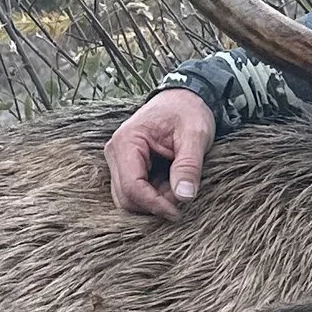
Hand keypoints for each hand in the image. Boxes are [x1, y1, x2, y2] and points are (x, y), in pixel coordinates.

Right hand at [105, 88, 216, 220]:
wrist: (184, 99)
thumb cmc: (188, 112)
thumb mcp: (195, 135)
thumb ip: (189, 165)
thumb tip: (184, 196)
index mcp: (127, 142)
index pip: (131, 187)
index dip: (154, 205)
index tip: (177, 213)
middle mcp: (115, 152)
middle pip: (125, 198)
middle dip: (154, 204)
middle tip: (182, 196)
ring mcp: (118, 160)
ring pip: (128, 198)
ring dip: (154, 201)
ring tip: (178, 187)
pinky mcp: (126, 167)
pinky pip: (134, 192)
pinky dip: (153, 195)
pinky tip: (171, 183)